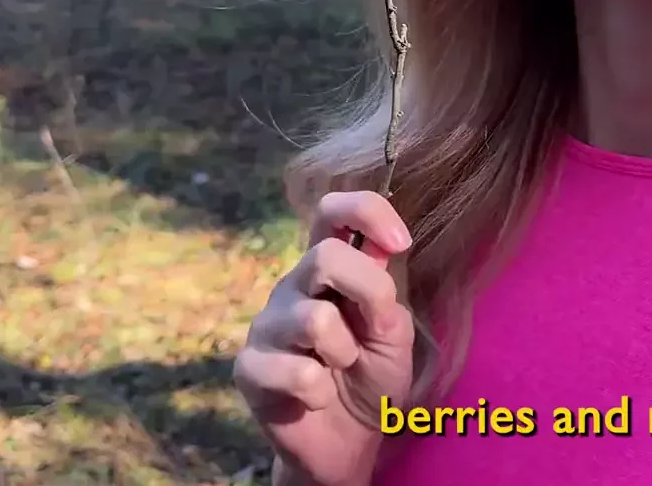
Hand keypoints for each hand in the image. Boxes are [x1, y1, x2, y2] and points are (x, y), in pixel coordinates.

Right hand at [235, 191, 415, 485]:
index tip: (402, 242)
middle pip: (324, 256)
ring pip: (314, 319)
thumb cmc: (371, 377)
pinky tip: (317, 397)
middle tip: (373, 333)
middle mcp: (293, 287)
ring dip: (345, 352)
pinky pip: (297, 370)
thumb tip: (379, 261)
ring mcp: (267, 326)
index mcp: (328, 270)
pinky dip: (321, 390)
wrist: (347, 440)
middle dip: (367, 293)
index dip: (366, 211)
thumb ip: (384, 297)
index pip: (331, 212)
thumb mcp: (393, 334)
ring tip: (340, 370)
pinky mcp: (249, 368)